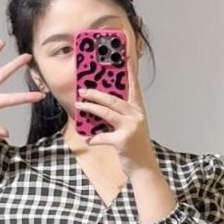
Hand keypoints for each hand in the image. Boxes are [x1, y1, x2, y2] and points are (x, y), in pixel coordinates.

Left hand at [75, 47, 155, 174]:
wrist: (143, 167)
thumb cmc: (135, 146)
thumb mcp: (131, 127)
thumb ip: (120, 115)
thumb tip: (100, 106)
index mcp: (138, 110)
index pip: (133, 86)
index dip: (129, 71)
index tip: (124, 55)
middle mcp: (135, 116)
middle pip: (113, 99)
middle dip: (96, 93)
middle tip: (82, 90)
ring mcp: (130, 127)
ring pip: (106, 113)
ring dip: (90, 109)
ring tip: (79, 105)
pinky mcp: (123, 140)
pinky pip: (103, 136)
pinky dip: (94, 138)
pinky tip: (88, 139)